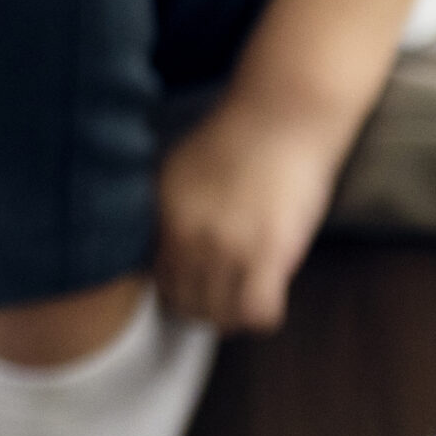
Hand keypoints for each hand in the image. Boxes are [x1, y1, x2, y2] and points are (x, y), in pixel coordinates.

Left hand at [155, 94, 347, 331]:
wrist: (279, 118)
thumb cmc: (233, 139)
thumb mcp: (175, 171)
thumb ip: (165, 211)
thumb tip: (156, 243)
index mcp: (164, 219)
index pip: (157, 280)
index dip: (176, 290)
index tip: (194, 289)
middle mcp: (189, 238)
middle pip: (185, 304)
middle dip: (202, 309)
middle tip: (221, 301)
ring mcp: (229, 249)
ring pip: (220, 315)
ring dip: (231, 317)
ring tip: (243, 302)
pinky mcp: (271, 254)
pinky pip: (258, 312)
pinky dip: (261, 317)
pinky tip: (267, 300)